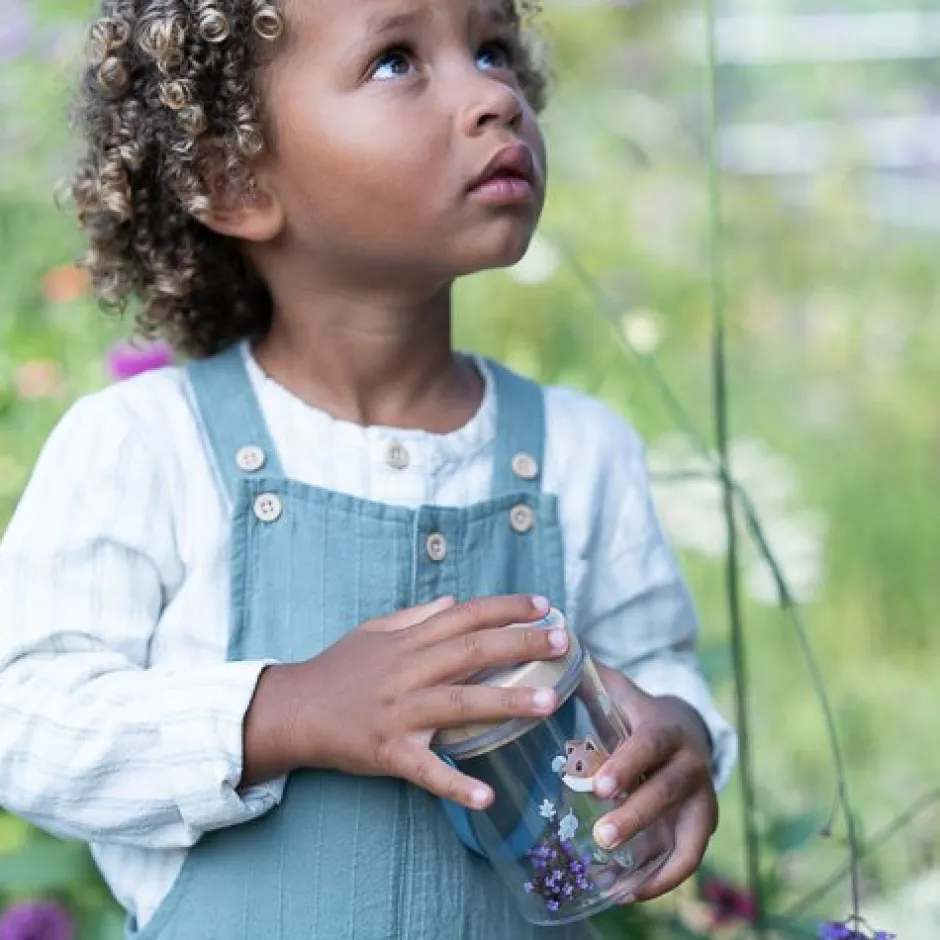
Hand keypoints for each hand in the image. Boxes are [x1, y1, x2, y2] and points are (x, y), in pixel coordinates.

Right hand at [244, 594, 568, 809]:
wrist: (293, 710)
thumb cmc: (337, 669)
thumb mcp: (373, 632)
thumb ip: (415, 617)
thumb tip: (454, 603)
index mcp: (408, 642)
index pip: (465, 616)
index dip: (506, 608)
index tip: (544, 606)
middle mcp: (408, 672)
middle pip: (472, 652)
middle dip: (521, 644)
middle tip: (563, 642)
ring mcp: (400, 713)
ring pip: (460, 704)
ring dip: (506, 703)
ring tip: (549, 702)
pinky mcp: (388, 752)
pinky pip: (426, 771)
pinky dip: (455, 784)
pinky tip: (486, 795)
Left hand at [589, 664, 717, 901]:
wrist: (688, 728)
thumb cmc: (640, 712)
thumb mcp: (621, 692)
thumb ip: (591, 677)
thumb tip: (553, 652)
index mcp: (667, 729)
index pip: (650, 745)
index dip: (628, 765)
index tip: (599, 785)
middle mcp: (692, 764)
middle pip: (668, 792)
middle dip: (636, 816)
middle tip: (602, 836)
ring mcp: (703, 798)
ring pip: (688, 833)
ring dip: (656, 861)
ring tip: (617, 882)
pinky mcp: (703, 825)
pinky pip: (690, 859)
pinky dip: (665, 881)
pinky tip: (629, 893)